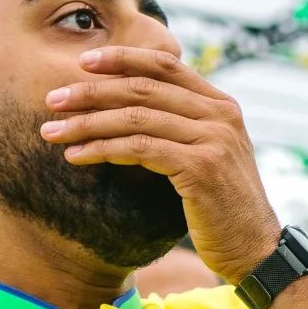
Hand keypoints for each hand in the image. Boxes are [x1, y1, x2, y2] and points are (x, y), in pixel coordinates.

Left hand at [40, 46, 280, 282]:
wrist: (255, 250)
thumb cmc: (222, 210)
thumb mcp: (207, 157)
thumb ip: (182, 129)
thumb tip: (131, 112)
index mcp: (221, 105)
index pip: (165, 65)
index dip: (122, 59)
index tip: (83, 63)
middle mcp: (220, 114)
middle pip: (143, 87)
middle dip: (91, 91)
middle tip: (53, 99)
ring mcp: (213, 138)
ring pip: (135, 117)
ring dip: (87, 123)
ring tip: (52, 132)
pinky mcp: (201, 167)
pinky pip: (139, 149)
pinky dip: (102, 149)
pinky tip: (77, 156)